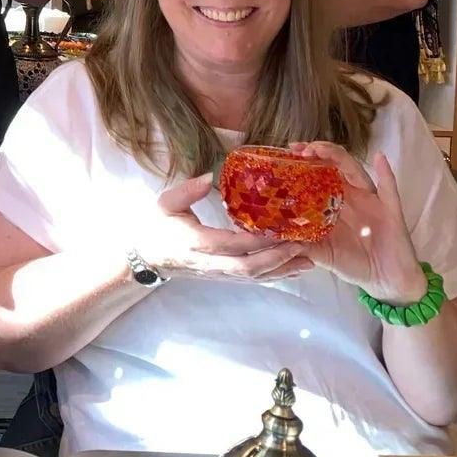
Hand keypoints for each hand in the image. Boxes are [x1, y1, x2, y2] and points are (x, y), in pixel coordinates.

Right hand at [133, 174, 311, 281]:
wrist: (147, 256)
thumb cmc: (156, 227)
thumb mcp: (165, 204)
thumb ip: (187, 191)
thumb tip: (212, 177)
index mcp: (197, 243)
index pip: (231, 244)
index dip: (256, 240)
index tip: (279, 229)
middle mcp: (212, 263)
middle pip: (250, 267)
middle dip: (278, 258)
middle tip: (303, 244)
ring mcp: (219, 273)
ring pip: (255, 277)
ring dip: (283, 271)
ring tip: (309, 261)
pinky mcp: (224, 277)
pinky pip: (253, 280)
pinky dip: (275, 276)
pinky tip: (293, 270)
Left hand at [286, 142, 428, 302]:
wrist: (386, 280)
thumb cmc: (353, 263)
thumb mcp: (321, 254)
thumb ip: (300, 244)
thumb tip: (272, 239)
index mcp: (335, 202)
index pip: (318, 173)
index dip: (304, 161)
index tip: (286, 153)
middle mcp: (352, 195)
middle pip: (335, 165)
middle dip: (317, 152)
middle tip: (299, 149)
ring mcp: (371, 200)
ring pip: (355, 170)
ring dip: (338, 157)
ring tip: (320, 149)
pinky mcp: (390, 210)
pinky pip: (390, 188)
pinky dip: (386, 172)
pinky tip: (379, 158)